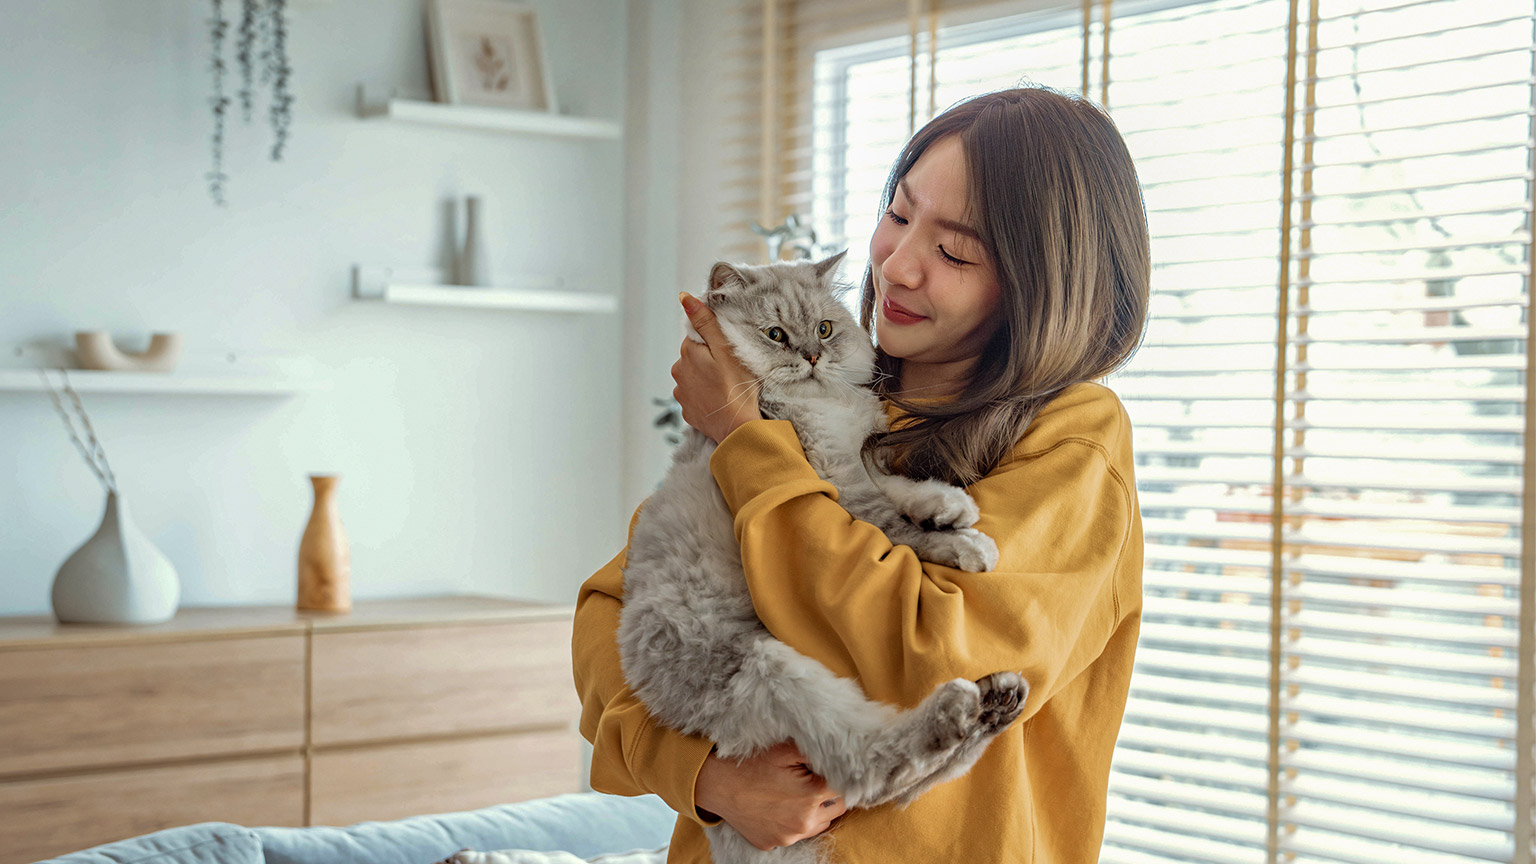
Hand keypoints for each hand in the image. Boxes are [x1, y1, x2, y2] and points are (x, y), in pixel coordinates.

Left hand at [672, 292, 763, 443]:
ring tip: (727, 387)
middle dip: (710, 360)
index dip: (714, 343)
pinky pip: (697, 397)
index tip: (728, 353)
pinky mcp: (688, 412)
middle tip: (731, 370)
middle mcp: (679, 372)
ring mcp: (682, 394)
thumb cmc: (736, 387)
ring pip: (695, 377)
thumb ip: (705, 322)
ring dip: (708, 379)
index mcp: (687, 354)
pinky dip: (707, 397)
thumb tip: (684, 297)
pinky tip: (721, 400)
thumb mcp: (726, 348)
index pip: (697, 337)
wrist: (737, 428)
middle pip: (695, 357)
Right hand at [694, 741, 847, 850]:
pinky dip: (795, 821)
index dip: (840, 775)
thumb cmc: (751, 763)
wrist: (716, 784)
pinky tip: (781, 805)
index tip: (829, 768)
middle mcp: (804, 822)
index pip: (846, 787)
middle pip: (837, 808)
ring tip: (797, 792)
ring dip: (816, 810)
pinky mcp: (774, 843)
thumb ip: (817, 750)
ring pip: (820, 824)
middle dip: (831, 794)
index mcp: (812, 795)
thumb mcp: (785, 749)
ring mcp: (789, 836)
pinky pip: (796, 834)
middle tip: (814, 778)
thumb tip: (842, 751)